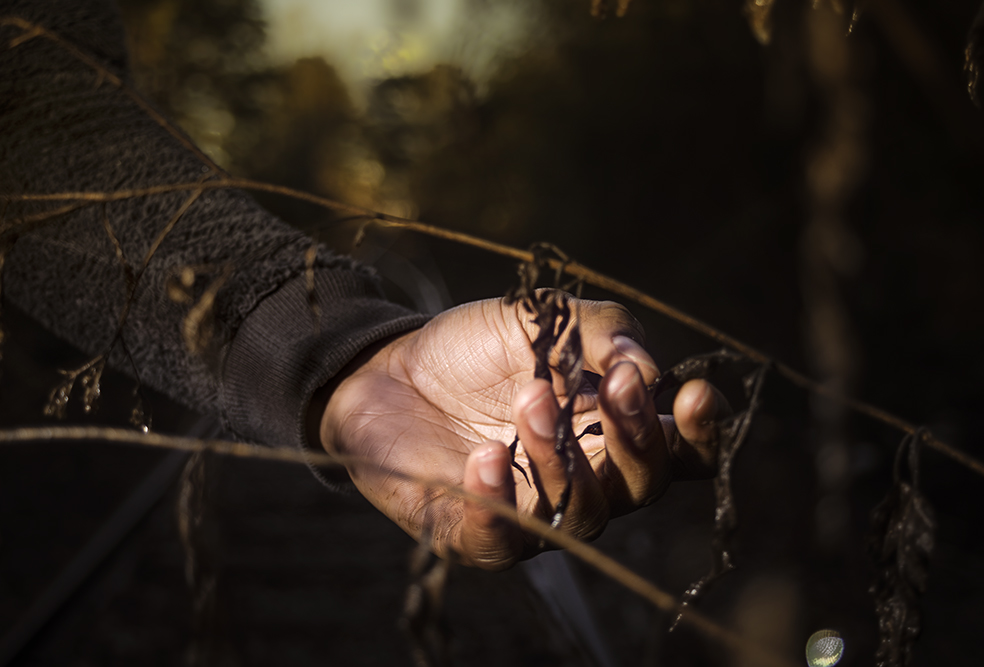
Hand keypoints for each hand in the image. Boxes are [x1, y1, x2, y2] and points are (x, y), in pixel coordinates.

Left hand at [314, 293, 728, 569]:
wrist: (385, 368)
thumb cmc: (472, 349)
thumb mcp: (539, 319)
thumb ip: (600, 331)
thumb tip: (645, 367)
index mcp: (611, 429)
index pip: (681, 450)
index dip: (700, 432)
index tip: (694, 394)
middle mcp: (586, 479)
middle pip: (643, 484)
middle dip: (637, 435)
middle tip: (614, 383)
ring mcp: (534, 512)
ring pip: (582, 515)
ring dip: (564, 457)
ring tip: (530, 399)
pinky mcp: (474, 533)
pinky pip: (501, 541)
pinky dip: (499, 503)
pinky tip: (484, 457)